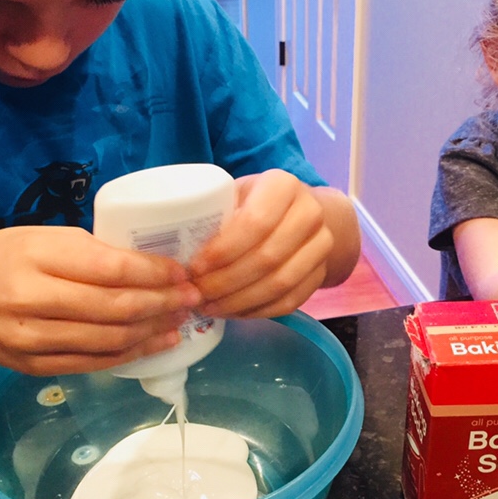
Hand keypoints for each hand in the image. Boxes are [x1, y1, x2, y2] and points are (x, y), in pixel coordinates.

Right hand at [0, 226, 201, 375]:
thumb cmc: (3, 259)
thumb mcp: (42, 237)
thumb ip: (90, 250)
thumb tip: (151, 263)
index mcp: (36, 258)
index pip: (109, 269)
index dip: (154, 273)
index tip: (182, 272)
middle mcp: (32, 300)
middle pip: (115, 308)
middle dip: (163, 303)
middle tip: (193, 297)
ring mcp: (33, 339)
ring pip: (110, 339)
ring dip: (155, 331)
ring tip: (182, 319)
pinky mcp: (36, 366)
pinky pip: (95, 362)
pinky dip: (134, 353)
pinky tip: (159, 343)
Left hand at [188, 169, 335, 317]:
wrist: (302, 214)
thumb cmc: (255, 203)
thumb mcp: (235, 194)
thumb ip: (214, 214)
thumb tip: (175, 248)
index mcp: (284, 186)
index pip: (256, 223)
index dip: (223, 250)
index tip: (196, 267)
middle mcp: (310, 213)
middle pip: (268, 257)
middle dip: (227, 282)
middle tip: (198, 293)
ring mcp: (322, 245)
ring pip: (280, 283)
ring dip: (240, 301)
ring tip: (211, 307)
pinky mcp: (322, 273)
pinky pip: (290, 301)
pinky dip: (259, 311)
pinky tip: (234, 312)